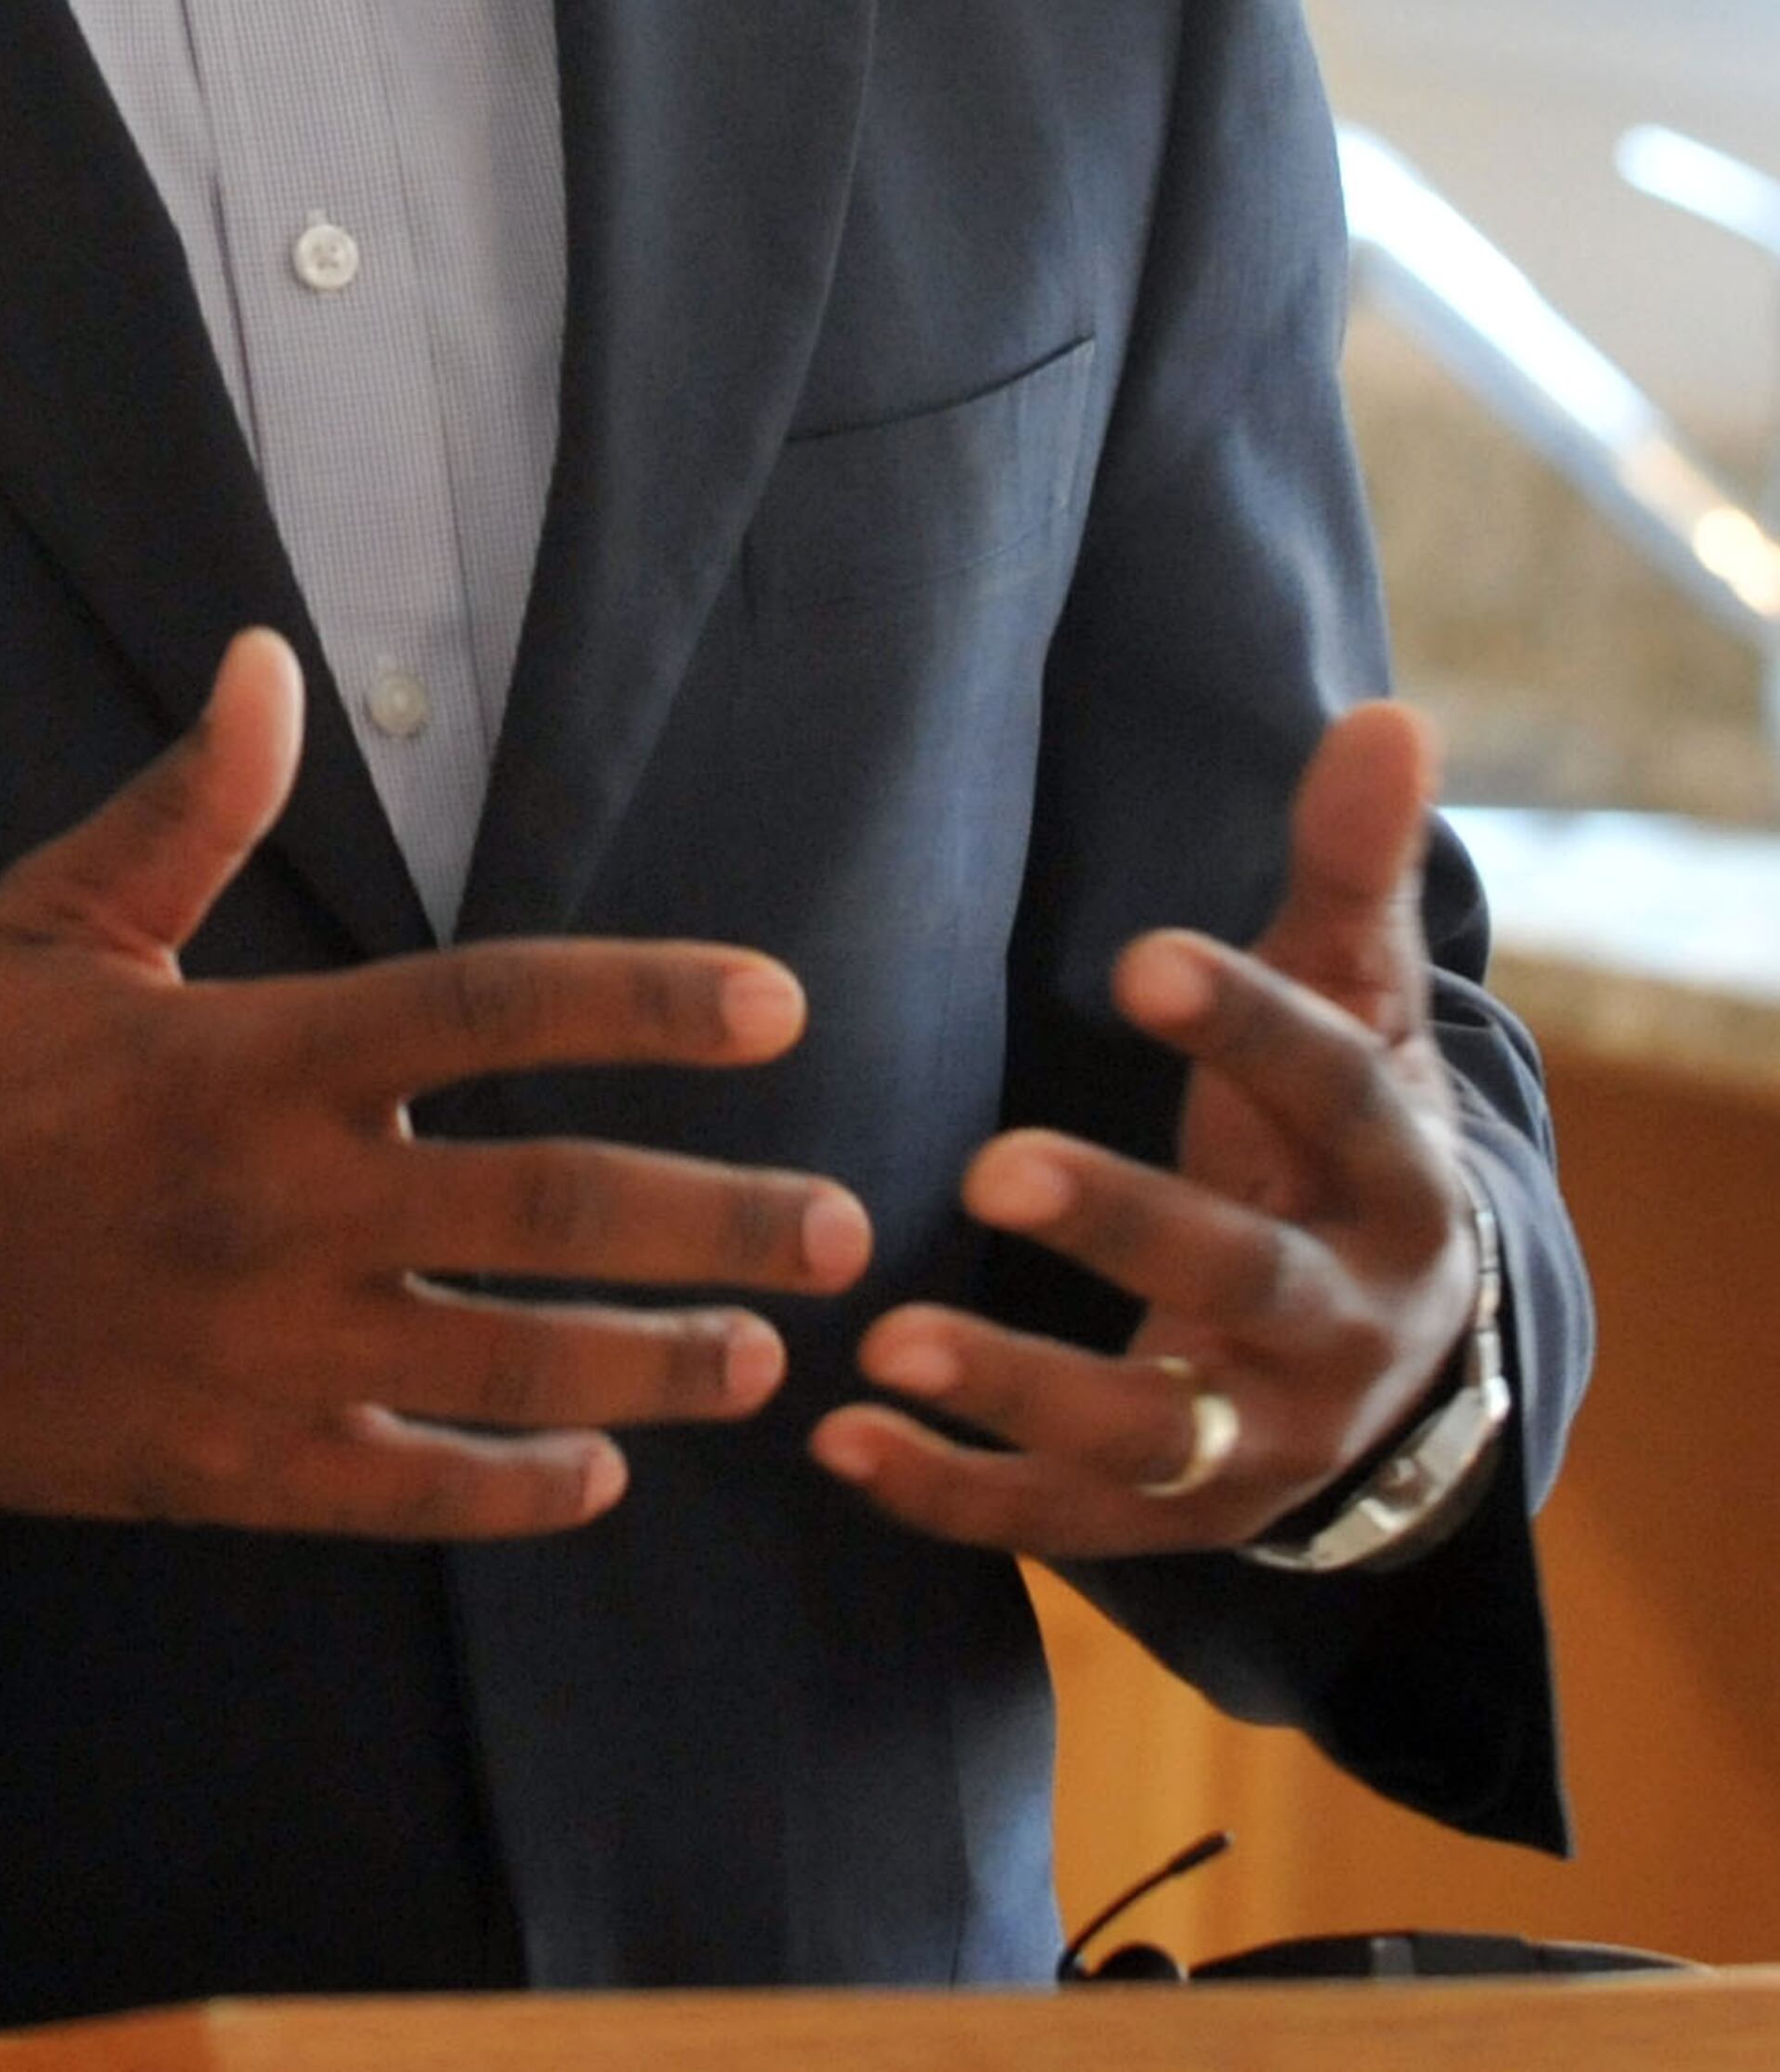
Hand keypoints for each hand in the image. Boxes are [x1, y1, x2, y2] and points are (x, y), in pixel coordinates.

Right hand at [0, 628, 872, 1536]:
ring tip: (761, 1355)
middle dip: (718, 1221)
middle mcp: (286, 1208)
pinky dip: (518, 1491)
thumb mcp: (55, 918)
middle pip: (551, 1214)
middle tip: (842, 1228)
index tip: (774, 1004)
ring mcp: (267, 1354)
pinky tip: (595, 1476)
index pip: (492, 1011)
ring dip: (659, 1366)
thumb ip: (190, 802)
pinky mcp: (231, 1469)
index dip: (644, 1003)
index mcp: (255, 1058)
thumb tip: (269, 658)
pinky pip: (412, 1495)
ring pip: (514, 1370)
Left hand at [810, 700, 1479, 1555]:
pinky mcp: (1177, 1522)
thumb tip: (1388, 712)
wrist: (1401, 1355)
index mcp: (1397, 1179)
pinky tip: (835, 1438)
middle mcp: (1346, 1326)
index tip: (1131, 957)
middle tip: (986, 1162)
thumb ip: (1345, 867)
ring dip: (1018, 1387)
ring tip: (884, 1338)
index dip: (1242, 1027)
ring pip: (1151, 1432)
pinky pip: (1061, 1524)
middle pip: (1245, 1278)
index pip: (1330, 1092)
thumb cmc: (1334, 1128)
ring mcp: (1265, 1440)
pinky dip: (952, 1492)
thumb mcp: (1353, 1000)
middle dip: (1124, 1226)